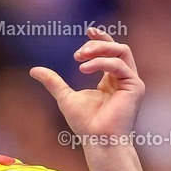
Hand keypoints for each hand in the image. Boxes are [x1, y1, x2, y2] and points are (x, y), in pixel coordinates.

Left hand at [29, 27, 144, 138]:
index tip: (88, 30)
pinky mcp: (136, 86)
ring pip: (122, 51)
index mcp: (110, 80)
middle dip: (98, 44)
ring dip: (100, 49)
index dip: (101, 38)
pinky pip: (120, 64)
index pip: (110, 52)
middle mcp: (123, 79)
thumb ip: (53, 81)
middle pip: (117, 48)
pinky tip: (85, 68)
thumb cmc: (84, 123)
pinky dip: (102, 62)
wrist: (98, 140)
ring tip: (80, 57)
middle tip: (78, 53)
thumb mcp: (64, 96)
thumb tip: (33, 70)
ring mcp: (131, 82)